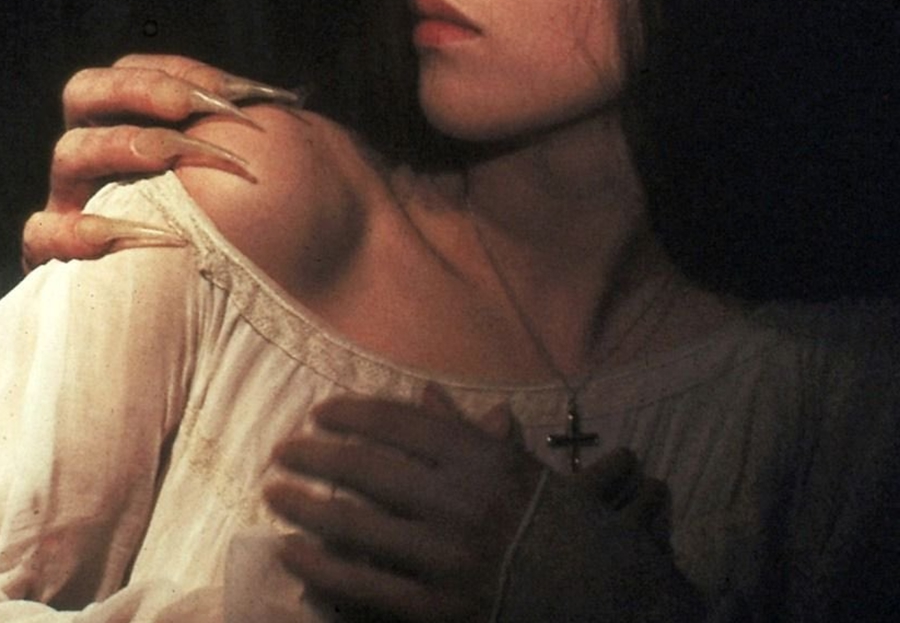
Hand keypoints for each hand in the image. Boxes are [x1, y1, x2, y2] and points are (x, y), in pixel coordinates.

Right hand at [21, 54, 299, 268]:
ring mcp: (80, 205)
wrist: (278, 310)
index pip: (134, 71)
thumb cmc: (280, 230)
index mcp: (142, 126)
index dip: (179, 73)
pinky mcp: (67, 261)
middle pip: (86, 92)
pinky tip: (148, 233)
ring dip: (127, 145)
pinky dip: (84, 230)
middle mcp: (104, 159)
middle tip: (193, 109)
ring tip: (174, 156)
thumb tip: (286, 97)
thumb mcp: (277, 168)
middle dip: (140, 89)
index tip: (236, 95)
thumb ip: (264, 129)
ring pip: (70, 152)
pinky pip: (46, 234)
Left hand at [265, 384, 542, 621]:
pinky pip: (364, 587)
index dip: (350, 414)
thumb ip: (465, 433)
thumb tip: (423, 394)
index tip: (318, 412)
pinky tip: (292, 551)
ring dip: (304, 507)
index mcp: (482, 458)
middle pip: (367, 469)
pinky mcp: (438, 610)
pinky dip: (321, 567)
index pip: (399, 424)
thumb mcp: (517, 466)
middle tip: (281, 451)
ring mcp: (448, 560)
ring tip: (274, 493)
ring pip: (355, 526)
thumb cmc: (557, 523)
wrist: (604, 595)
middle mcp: (462, 503)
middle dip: (314, 455)